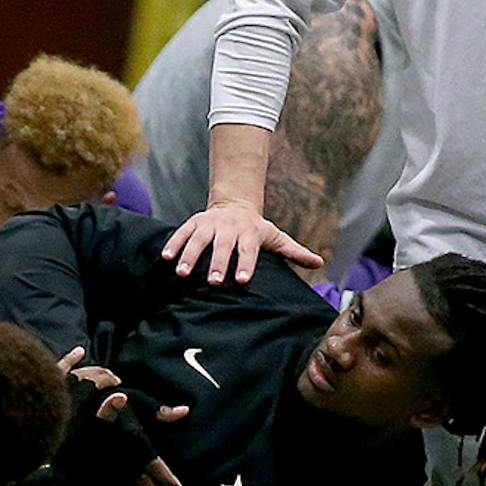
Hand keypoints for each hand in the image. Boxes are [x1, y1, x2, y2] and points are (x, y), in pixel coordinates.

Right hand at [92, 389, 189, 485]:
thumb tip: (185, 411)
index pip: (155, 465)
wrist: (67, 415)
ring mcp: (107, 468)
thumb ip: (159, 410)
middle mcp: (122, 459)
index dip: (168, 479)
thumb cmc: (103, 404)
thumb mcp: (134, 401)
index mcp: (135, 441)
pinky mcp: (94, 473)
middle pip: (144, 482)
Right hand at [162, 201, 322, 284]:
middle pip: (223, 246)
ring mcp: (210, 225)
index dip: (245, 264)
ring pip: (198, 240)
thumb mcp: (276, 236)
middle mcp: (229, 228)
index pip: (248, 250)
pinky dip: (174, 244)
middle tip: (213, 281)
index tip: (241, 280)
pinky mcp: (194, 222)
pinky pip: (182, 233)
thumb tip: (319, 263)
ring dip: (190, 255)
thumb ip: (295, 251)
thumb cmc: (256, 229)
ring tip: (182, 273)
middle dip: (218, 263)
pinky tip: (166, 257)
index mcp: (249, 233)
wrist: (234, 204)